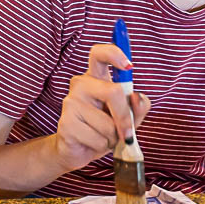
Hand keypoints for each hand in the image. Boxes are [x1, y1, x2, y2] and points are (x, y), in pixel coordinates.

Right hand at [53, 43, 150, 170]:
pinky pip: (98, 138)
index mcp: (96, 78)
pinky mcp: (66, 122)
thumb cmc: (104, 129)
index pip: (99, 54)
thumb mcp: (128, 117)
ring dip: (112, 137)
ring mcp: (71, 102)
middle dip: (126, 117)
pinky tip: (92, 143)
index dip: (114, 54)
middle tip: (127, 134)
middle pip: (113, 92)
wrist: (78, 150)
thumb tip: (138, 98)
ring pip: (107, 123)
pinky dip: (102, 146)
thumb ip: (138, 107)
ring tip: (103, 137)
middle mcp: (81, 84)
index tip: (128, 66)